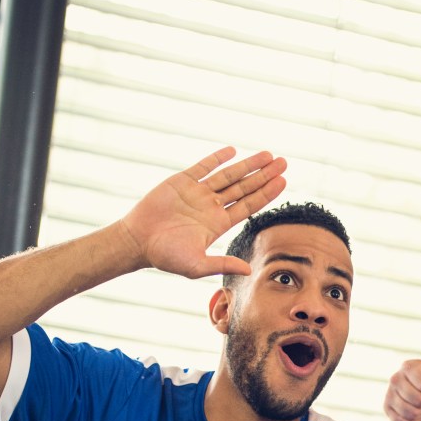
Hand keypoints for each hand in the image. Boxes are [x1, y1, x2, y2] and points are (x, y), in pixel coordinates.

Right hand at [116, 148, 287, 278]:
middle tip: (284, 162)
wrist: (136, 242)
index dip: (266, 193)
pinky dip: (217, 158)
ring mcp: (197, 192)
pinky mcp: (181, 181)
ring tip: (268, 154)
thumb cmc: (165, 256)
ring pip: (228, 175)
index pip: (249, 205)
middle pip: (244, 187)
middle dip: (264, 175)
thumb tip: (249, 270)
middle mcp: (211, 206)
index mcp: (218, 223)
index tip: (283, 181)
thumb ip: (222, 264)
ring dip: (248, 164)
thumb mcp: (197, 265)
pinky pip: (202, 167)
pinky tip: (232, 151)